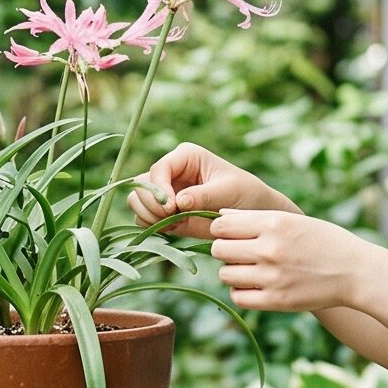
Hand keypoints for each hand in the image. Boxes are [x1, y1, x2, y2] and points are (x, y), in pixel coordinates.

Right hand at [128, 143, 286, 238]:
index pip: (159, 168)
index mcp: (185, 156)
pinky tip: (170, 230)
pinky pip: (143, 218)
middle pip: (141, 184)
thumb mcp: (228, 191)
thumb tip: (179, 201)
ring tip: (170, 224)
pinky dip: (150, 226)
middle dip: (150, 203)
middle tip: (169, 218)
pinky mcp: (164, 212)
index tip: (171, 207)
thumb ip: (203, 195)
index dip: (159, 188)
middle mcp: (170, 172)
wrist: (251, 214)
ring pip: (137, 201)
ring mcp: (165, 192)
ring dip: (147, 215)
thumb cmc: (244, 193)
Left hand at [209, 208, 365, 313]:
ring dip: (233, 272)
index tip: (231, 234)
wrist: (355, 272)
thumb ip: (256, 218)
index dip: (221, 229)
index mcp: (273, 224)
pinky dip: (242, 291)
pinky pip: (238, 297)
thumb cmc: (325, 241)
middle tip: (241, 253)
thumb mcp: (293, 220)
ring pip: (225, 274)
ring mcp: (271, 277)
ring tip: (250, 269)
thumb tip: (220, 216)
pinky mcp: (276, 301)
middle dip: (225, 250)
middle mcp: (269, 249)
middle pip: (218, 249)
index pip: (221, 225)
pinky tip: (255, 285)